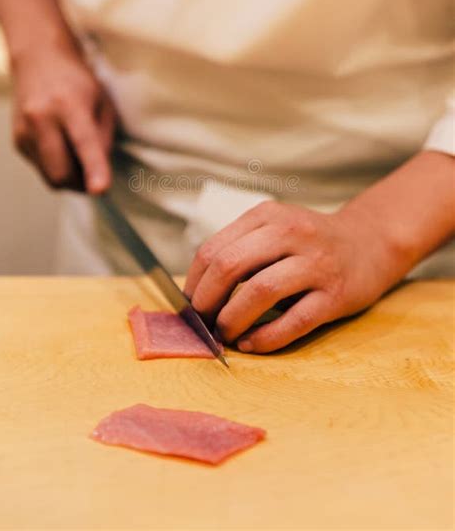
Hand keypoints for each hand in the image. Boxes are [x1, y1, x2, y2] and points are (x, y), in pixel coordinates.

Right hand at [11, 42, 115, 192]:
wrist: (39, 59)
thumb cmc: (77, 82)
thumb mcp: (103, 103)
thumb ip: (104, 138)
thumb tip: (99, 173)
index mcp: (69, 104)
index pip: (83, 142)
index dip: (94, 168)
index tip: (100, 189)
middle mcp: (41, 117)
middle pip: (61, 172)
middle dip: (81, 184)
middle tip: (95, 177)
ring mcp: (24, 131)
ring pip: (50, 177)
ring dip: (69, 177)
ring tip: (78, 154)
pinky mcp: (17, 141)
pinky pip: (42, 168)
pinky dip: (56, 166)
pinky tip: (60, 144)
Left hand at [185, 200, 407, 352]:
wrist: (369, 243)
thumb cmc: (309, 243)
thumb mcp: (274, 229)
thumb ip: (240, 249)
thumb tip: (197, 292)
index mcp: (268, 216)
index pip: (213, 249)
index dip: (194, 282)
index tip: (189, 304)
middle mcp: (291, 233)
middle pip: (231, 266)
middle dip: (207, 300)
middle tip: (202, 322)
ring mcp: (315, 263)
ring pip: (261, 291)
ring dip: (232, 319)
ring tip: (224, 334)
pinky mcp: (335, 295)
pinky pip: (294, 321)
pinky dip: (265, 338)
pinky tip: (251, 344)